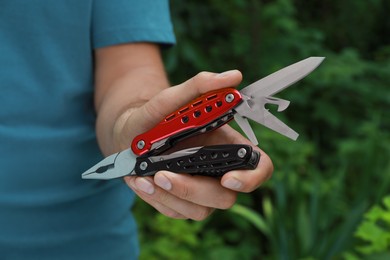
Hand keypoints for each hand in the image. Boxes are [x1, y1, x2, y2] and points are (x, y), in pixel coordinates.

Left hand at [116, 70, 272, 219]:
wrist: (129, 135)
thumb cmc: (155, 116)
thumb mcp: (170, 100)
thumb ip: (199, 87)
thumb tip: (234, 75)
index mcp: (226, 146)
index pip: (259, 167)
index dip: (252, 177)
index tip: (227, 177)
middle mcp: (218, 172)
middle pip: (226, 196)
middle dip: (193, 189)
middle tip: (162, 174)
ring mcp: (201, 191)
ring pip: (200, 211)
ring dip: (169, 195)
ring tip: (142, 176)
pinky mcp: (181, 204)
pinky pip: (175, 212)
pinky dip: (155, 198)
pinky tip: (138, 181)